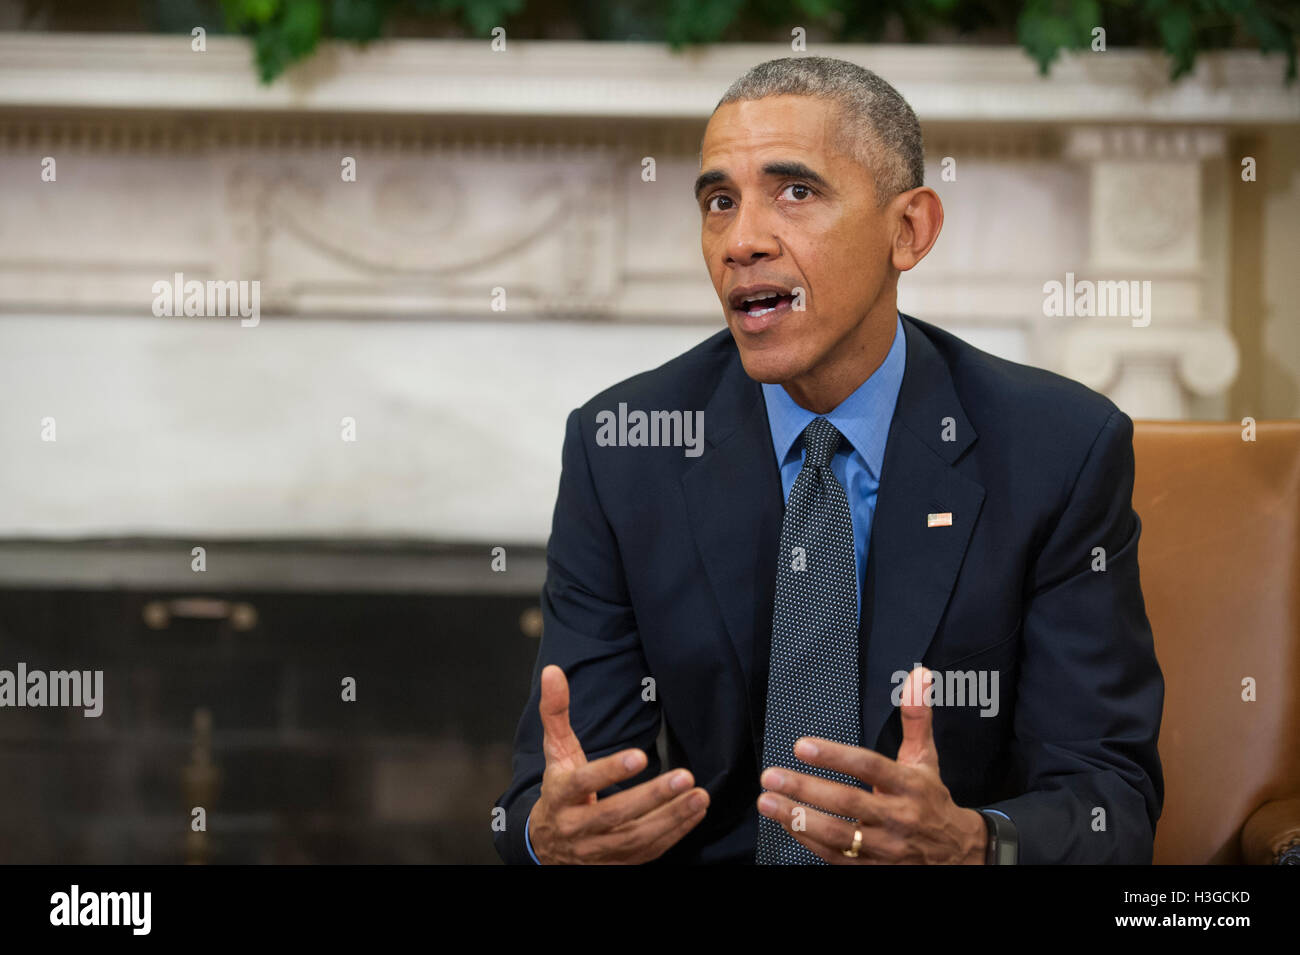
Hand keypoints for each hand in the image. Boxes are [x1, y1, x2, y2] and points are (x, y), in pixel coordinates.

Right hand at [527, 664, 709, 863]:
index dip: (610, 771)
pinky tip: (694, 812)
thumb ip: (556, 712)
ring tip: (699, 795)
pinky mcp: (617, 863)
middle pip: (614, 815)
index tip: (640, 755)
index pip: (584, 783)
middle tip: (684, 777)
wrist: (548, 845)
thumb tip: (553, 672)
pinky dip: (674, 833)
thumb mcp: (556, 752)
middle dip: (651, 796)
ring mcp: (597, 849)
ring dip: (671, 817)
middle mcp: (577, 827)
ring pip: (635, 837)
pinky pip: (648, 851)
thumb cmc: (559, 790)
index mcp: (561, 795)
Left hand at [756, 666, 987, 863]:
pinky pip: (836, 857)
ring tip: (767, 802)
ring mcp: (886, 847)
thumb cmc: (930, 799)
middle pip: (848, 802)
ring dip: (799, 818)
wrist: (958, 854)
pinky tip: (786, 823)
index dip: (835, 756)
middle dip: (805, 788)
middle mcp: (898, 817)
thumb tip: (919, 674)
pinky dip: (808, 841)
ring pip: (838, 834)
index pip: (869, 768)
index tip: (801, 746)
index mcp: (909, 785)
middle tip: (770, 775)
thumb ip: (916, 717)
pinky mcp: (874, 868)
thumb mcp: (925, 758)